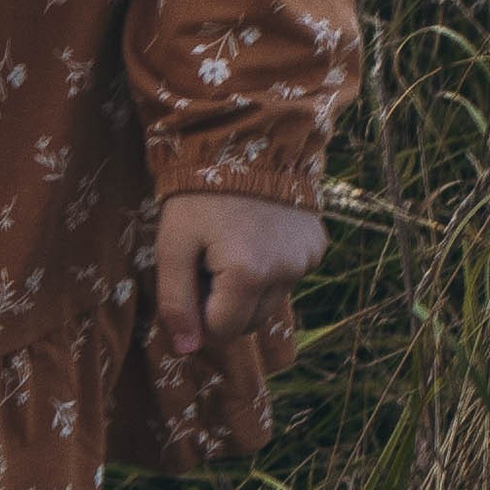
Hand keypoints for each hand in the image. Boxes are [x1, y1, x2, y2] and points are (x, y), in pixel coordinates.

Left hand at [155, 189, 323, 354]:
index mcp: (247, 275)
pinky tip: (255, 234)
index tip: (191, 275)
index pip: (223, 331)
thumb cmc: (198, 192)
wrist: (244, 139)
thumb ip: (176, 300)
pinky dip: (270, 267)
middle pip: (249, 322)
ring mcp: (306, 261)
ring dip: (249, 288)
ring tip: (231, 244)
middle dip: (224, 303)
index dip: (200, 311)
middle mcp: (285, 273)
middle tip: (207, 259)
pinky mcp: (317, 247)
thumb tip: (186, 350)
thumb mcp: (172, 243)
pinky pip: (288, 276)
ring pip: (271, 302)